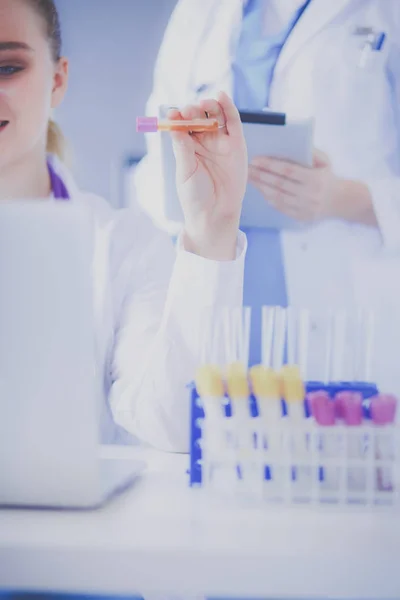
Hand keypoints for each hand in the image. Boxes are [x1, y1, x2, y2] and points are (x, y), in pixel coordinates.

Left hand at [169, 92, 246, 259]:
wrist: (214, 214)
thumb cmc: (195, 197)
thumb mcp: (185, 172)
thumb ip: (183, 148)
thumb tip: (175, 126)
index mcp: (187, 147)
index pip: (182, 125)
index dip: (178, 117)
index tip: (172, 114)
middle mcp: (204, 142)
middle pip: (199, 117)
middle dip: (193, 111)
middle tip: (188, 112)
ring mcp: (220, 142)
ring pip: (215, 116)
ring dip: (209, 106)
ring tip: (203, 105)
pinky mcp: (236, 144)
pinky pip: (233, 122)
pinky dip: (228, 108)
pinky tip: (221, 96)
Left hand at [248, 150, 340, 222]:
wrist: (340, 201)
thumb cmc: (327, 176)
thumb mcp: (325, 161)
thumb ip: (310, 152)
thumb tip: (290, 144)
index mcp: (315, 179)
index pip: (288, 170)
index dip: (270, 165)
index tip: (256, 159)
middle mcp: (309, 195)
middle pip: (279, 184)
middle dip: (261, 176)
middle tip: (247, 168)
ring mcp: (304, 208)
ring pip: (277, 197)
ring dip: (261, 187)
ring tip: (250, 178)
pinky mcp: (300, 217)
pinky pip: (280, 207)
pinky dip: (269, 198)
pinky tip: (261, 190)